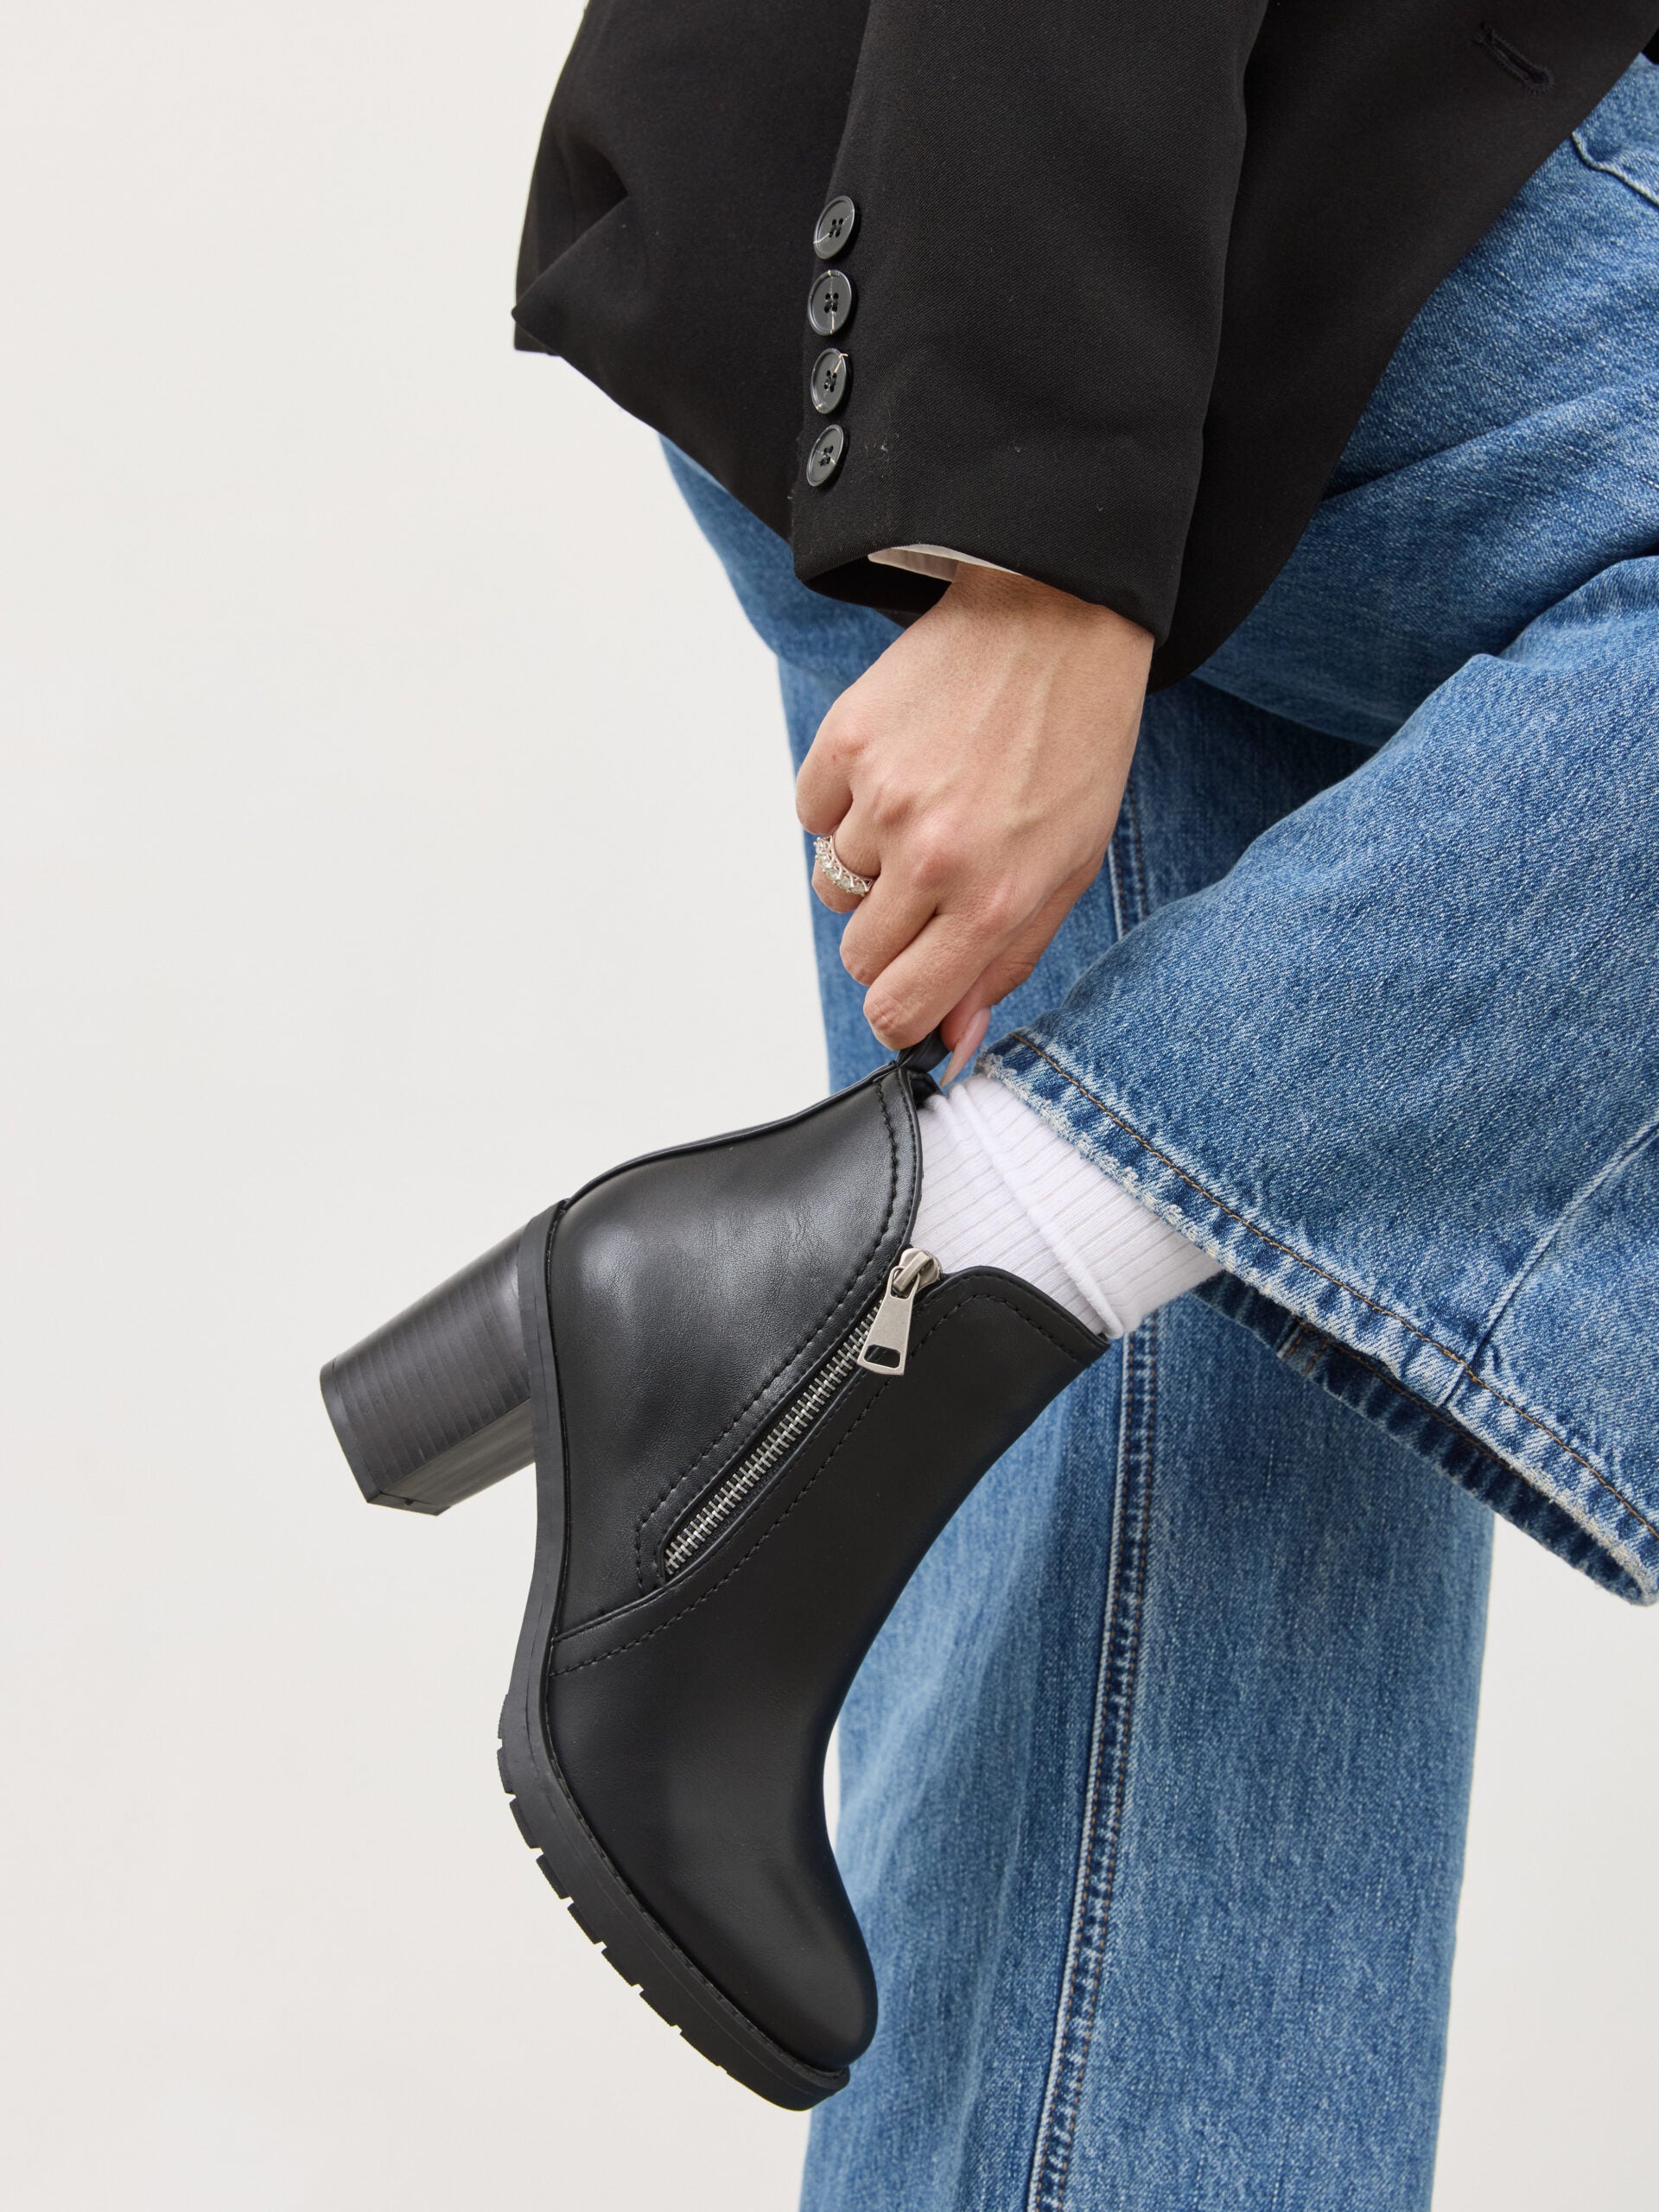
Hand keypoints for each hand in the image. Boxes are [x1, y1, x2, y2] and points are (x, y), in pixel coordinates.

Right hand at [796, 564, 1152, 1064]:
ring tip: (928, 806)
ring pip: (833, 885)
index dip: (898, 1011)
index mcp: (992, 900)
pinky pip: (812, 815)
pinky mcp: (845, 743)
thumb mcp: (1068, 867)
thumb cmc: (1076, 745)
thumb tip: (952, 1034)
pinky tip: (899, 768)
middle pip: (858, 955)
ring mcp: (881, 799)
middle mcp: (931, 858)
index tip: (907, 994)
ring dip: (871, 863)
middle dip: (891, 934)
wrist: (1056, 620)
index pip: (898, 1006)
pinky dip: (843, 805)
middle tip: (935, 879)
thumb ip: (1006, 959)